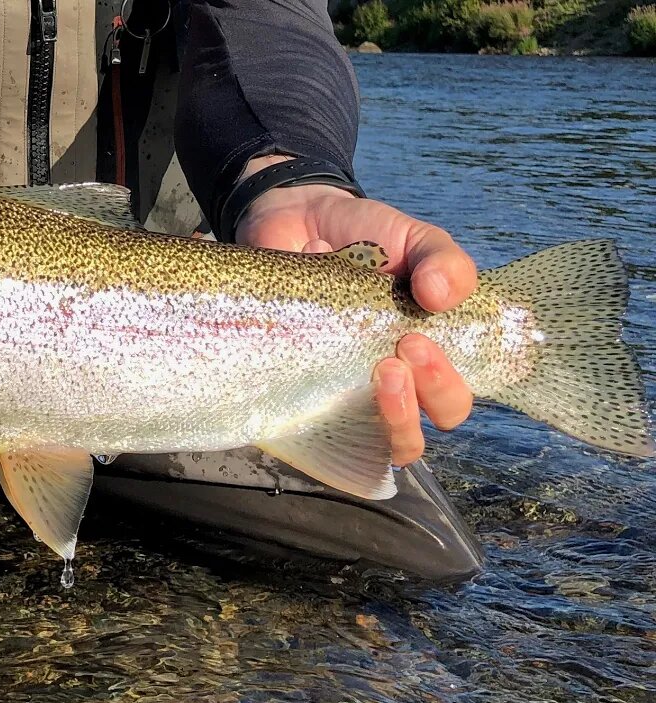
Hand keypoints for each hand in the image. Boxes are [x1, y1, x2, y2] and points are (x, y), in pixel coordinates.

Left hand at [235, 156, 476, 466]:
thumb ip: (444, 262)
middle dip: (412, 405)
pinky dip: (308, 387)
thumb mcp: (415, 240)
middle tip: (395, 358)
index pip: (450, 403)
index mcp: (426, 359)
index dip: (444, 389)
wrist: (299, 219)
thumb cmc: (368, 239)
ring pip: (368, 443)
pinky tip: (304, 337)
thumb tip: (443, 296)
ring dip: (383, 419)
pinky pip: (303, 416)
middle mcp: (386, 386)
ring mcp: (337, 392)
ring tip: (377, 372)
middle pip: (411, 437)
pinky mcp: (293, 387)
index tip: (419, 343)